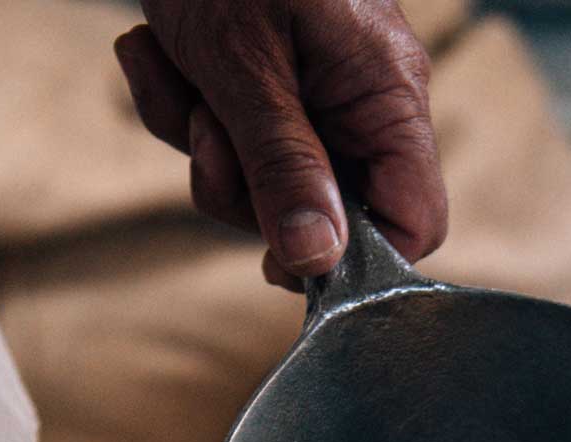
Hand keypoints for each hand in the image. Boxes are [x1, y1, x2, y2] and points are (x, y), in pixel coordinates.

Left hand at [115, 0, 447, 288]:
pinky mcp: (261, 77)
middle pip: (320, 211)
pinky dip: (176, 96)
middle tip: (206, 128)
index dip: (353, 258)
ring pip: (255, 175)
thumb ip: (283, 168)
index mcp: (385, 95)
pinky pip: (221, 132)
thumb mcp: (245, 68)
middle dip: (240, 183)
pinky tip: (158, 50)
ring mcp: (310, 88)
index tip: (278, 258)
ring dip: (192, 132)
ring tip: (174, 63)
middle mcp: (359, 100)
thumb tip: (316, 262)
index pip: (412, 221)